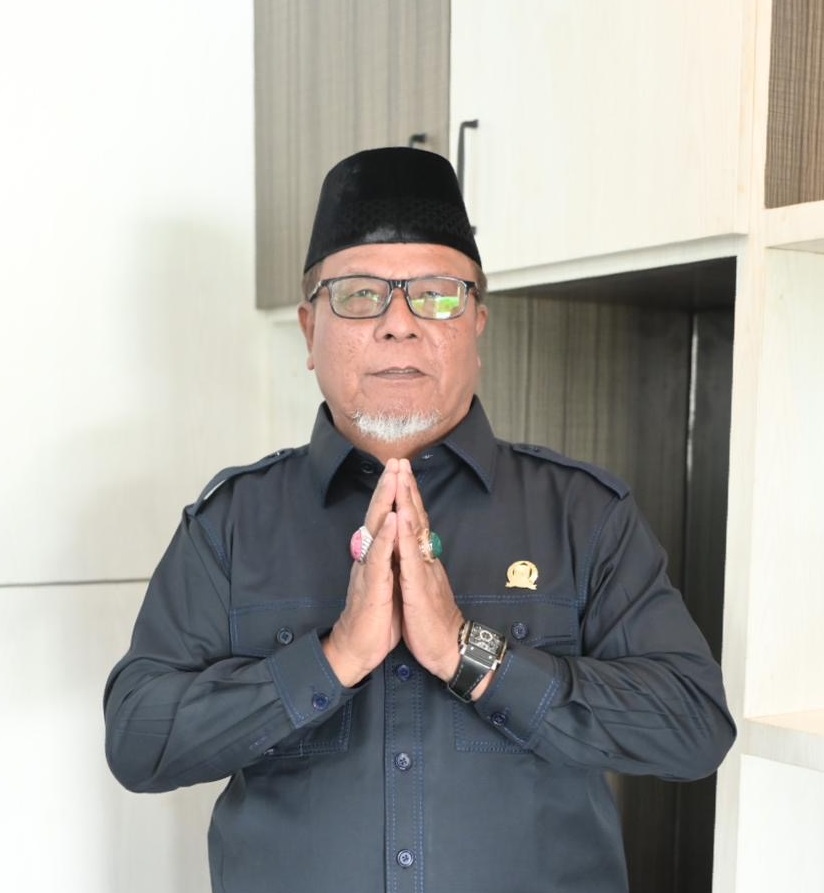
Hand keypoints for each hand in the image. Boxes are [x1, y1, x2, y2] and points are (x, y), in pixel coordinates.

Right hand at [322, 459, 402, 686]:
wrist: (359, 650)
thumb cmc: (377, 618)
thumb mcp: (389, 584)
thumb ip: (391, 560)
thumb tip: (398, 542)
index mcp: (378, 556)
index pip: (385, 519)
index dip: (393, 495)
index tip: (401, 470)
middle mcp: (371, 557)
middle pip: (378, 515)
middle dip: (388, 487)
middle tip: (396, 460)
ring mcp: (369, 569)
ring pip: (376, 529)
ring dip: (385, 501)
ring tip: (393, 477)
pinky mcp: (371, 586)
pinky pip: (379, 557)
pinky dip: (385, 536)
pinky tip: (391, 518)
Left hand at [394, 459, 463, 681]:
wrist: (449, 649)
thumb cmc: (431, 621)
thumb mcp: (421, 587)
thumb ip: (417, 565)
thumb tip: (411, 549)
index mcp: (422, 560)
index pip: (415, 523)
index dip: (407, 497)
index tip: (400, 473)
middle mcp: (425, 559)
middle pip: (416, 518)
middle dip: (407, 488)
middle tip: (400, 462)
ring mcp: (424, 571)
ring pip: (415, 531)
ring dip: (407, 502)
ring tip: (400, 478)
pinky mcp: (420, 588)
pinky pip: (411, 559)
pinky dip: (405, 536)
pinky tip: (401, 519)